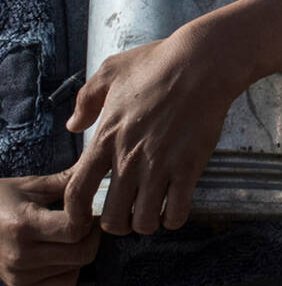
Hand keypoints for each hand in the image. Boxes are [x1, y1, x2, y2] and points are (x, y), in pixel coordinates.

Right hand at [0, 171, 99, 285]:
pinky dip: (72, 267)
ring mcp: (20, 275)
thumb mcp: (30, 185)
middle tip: (88, 219)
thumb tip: (100, 167)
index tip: (86, 206)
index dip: (89, 216)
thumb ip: (66, 181)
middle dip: (93, 234)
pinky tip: (63, 250)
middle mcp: (20, 255)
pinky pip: (66, 282)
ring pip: (77, 267)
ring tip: (72, 232)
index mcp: (23, 225)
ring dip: (83, 249)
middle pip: (82, 252)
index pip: (75, 229)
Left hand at [64, 0, 281, 236]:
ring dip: (147, 222)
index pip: (76, 192)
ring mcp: (160, 166)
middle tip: (127, 211)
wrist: (203, 62)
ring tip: (153, 210)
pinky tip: (176, 206)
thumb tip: (73, 126)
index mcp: (105, 138)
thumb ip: (86, 100)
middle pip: (111, 218)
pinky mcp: (190, 167)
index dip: (75, 215)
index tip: (83, 218)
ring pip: (144, 221)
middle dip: (117, 223)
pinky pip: (177, 212)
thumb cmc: (158, 62)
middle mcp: (129, 159)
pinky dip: (174, 218)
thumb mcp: (111, 71)